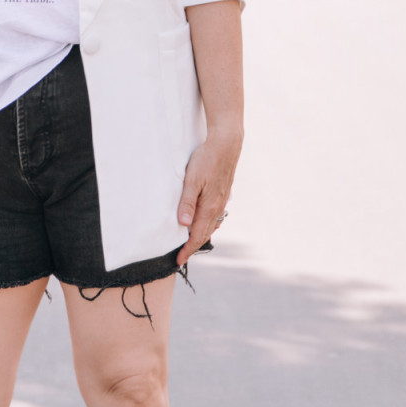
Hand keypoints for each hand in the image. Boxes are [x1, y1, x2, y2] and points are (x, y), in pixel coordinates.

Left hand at [176, 126, 240, 265]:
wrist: (226, 145)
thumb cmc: (206, 160)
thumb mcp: (192, 180)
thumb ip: (187, 202)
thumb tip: (183, 224)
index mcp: (209, 207)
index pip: (197, 236)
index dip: (187, 250)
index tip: (179, 261)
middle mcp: (217, 208)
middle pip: (204, 234)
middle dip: (193, 247)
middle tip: (181, 256)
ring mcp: (221, 202)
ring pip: (211, 226)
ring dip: (200, 237)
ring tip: (189, 243)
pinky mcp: (222, 195)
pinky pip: (215, 217)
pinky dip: (207, 226)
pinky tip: (202, 223)